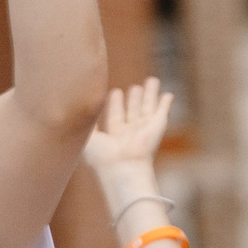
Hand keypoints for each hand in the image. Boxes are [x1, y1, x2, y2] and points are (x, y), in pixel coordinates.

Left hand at [84, 79, 175, 202]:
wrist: (122, 167)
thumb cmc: (101, 156)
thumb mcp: (85, 135)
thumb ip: (84, 121)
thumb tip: (79, 105)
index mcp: (114, 137)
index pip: (116, 117)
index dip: (115, 104)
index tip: (115, 92)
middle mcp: (131, 133)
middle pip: (133, 112)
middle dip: (134, 99)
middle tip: (135, 87)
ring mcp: (145, 130)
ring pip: (149, 108)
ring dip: (150, 95)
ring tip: (152, 80)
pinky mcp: (157, 127)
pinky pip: (163, 112)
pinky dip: (166, 103)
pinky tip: (168, 94)